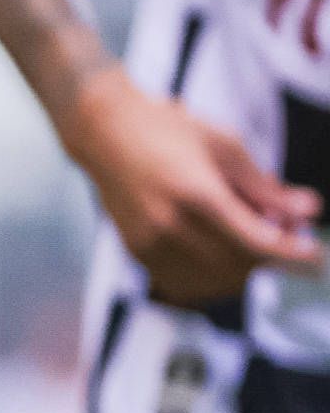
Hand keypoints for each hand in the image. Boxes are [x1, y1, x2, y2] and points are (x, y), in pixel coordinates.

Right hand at [69, 74, 319, 307]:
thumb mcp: (225, 147)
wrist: (104, 132)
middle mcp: (168, 224)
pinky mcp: (138, 251)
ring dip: (244, 269)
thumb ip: (265, 186)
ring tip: (252, 240)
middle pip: (239, 264)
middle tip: (286, 234)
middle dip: (271, 256)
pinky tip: (224, 255)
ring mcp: (149, 242)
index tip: (313, 254)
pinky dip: (214, 277)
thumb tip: (307, 211)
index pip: (256, 241)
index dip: (292, 252)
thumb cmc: (165, 129)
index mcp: (195, 193)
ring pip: (214, 280)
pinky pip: (187, 283)